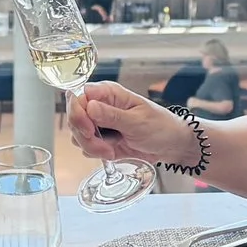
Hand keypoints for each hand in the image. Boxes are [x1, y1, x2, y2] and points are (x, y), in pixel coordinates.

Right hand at [69, 81, 199, 168]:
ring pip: (78, 135)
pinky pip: (86, 146)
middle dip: (85, 136)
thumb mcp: (137, 121)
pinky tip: (112, 153)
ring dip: (91, 147)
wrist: (171, 145)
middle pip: (74, 118)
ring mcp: (99, 123)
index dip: (77, 114)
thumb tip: (90, 106)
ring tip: (111, 151)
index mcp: (108, 93)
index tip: (88, 130)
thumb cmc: (161, 126)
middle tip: (105, 147)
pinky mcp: (101, 138)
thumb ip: (112, 115)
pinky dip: (96, 153)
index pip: (77, 97)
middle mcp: (100, 105)